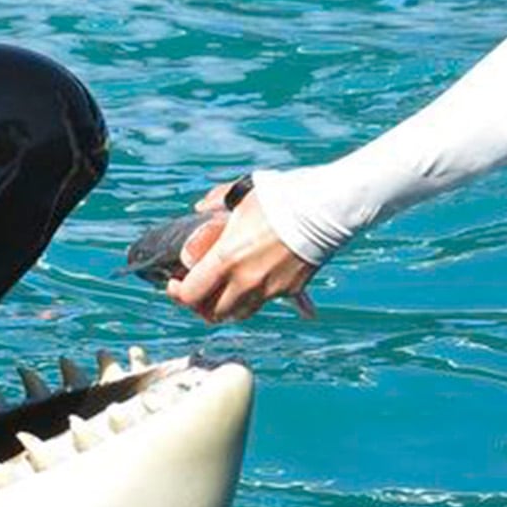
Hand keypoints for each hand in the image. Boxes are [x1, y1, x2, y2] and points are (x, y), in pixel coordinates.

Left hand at [166, 181, 318, 323]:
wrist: (331, 207)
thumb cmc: (286, 197)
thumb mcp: (244, 193)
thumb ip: (217, 201)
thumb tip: (201, 208)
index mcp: (227, 258)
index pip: (190, 294)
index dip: (177, 293)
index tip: (174, 284)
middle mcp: (246, 281)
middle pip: (212, 312)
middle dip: (199, 305)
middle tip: (196, 291)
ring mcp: (270, 289)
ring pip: (238, 313)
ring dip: (225, 307)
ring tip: (220, 293)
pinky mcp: (291, 289)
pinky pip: (267, 302)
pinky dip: (256, 299)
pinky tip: (254, 287)